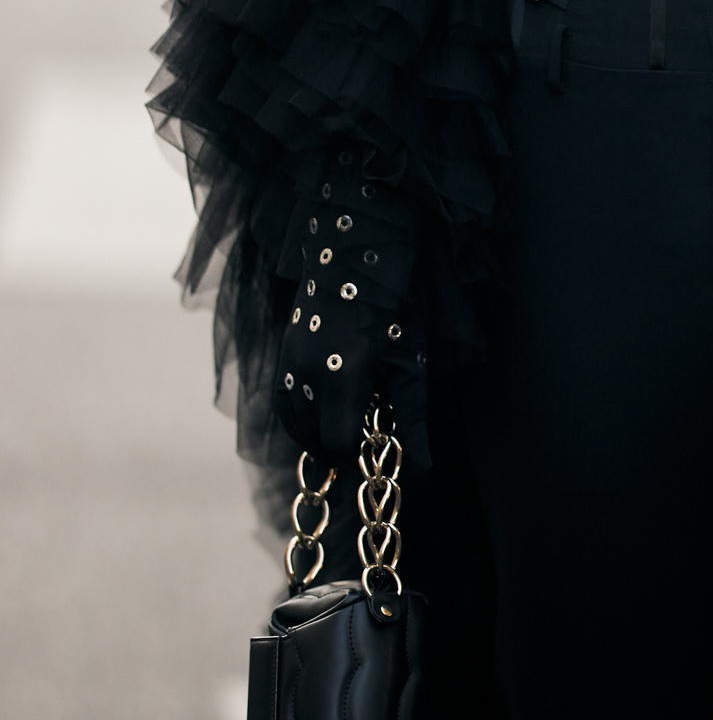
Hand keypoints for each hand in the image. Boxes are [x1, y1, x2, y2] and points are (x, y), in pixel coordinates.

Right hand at [274, 157, 425, 454]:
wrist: (357, 251)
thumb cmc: (394, 303)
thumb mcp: (411, 361)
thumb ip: (412, 417)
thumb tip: (421, 467)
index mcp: (341, 373)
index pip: (336, 443)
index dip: (354, 455)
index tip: (372, 453)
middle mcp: (306, 370)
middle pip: (311, 438)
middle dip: (336, 446)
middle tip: (365, 437)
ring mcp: (288, 360)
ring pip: (293, 421)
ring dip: (316, 432)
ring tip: (347, 425)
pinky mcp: (283, 352)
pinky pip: (283, 400)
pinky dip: (301, 415)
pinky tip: (326, 407)